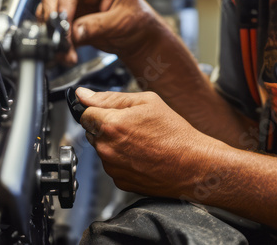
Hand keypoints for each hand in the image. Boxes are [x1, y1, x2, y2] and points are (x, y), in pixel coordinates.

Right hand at [37, 0, 165, 62]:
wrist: (137, 36)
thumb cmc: (136, 20)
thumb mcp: (122, 22)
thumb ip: (98, 26)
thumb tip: (75, 32)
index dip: (64, 2)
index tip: (63, 21)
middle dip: (54, 19)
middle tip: (62, 40)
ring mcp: (71, 1)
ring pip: (48, 12)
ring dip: (53, 33)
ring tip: (66, 52)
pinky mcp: (66, 19)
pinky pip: (51, 28)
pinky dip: (55, 42)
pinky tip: (65, 54)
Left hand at [76, 88, 220, 199]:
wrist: (193, 165)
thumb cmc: (174, 133)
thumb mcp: (147, 102)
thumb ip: (111, 97)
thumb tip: (83, 94)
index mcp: (111, 125)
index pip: (85, 113)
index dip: (99, 109)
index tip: (113, 112)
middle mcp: (107, 148)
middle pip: (92, 131)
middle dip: (106, 126)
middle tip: (133, 126)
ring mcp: (112, 167)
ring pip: (102, 149)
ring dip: (114, 143)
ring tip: (142, 141)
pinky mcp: (120, 182)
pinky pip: (113, 165)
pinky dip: (122, 159)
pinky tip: (142, 155)